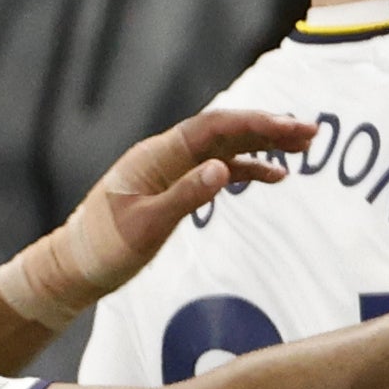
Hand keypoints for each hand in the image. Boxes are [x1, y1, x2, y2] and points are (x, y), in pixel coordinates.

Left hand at [5, 104, 311, 328]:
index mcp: (157, 157)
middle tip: (312, 131)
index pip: (213, 129)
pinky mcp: (175, 187)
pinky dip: (248, 169)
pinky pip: (218, 169)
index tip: (290, 127)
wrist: (76, 265)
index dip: (254, 124)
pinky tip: (276, 175)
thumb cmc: (105, 248)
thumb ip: (186, 197)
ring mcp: (171, 170)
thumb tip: (225, 171)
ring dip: (264, 144)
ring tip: (304, 146)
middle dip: (268, 128)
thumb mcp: (147, 227)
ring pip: (226, 148)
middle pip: (225, 131)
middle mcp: (166, 156)